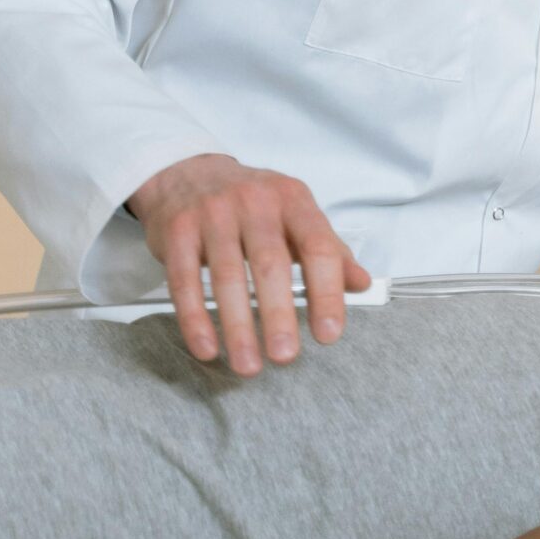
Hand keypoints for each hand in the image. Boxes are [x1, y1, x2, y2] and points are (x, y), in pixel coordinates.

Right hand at [127, 153, 370, 374]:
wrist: (188, 173)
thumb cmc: (251, 202)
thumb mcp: (296, 215)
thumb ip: (329, 249)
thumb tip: (362, 283)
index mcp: (293, 200)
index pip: (318, 247)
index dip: (327, 293)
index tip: (329, 333)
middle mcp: (254, 202)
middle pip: (270, 265)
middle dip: (279, 315)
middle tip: (286, 356)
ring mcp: (213, 215)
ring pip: (227, 277)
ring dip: (238, 327)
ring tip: (248, 364)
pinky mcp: (178, 232)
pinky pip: (186, 281)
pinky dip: (196, 319)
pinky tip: (207, 348)